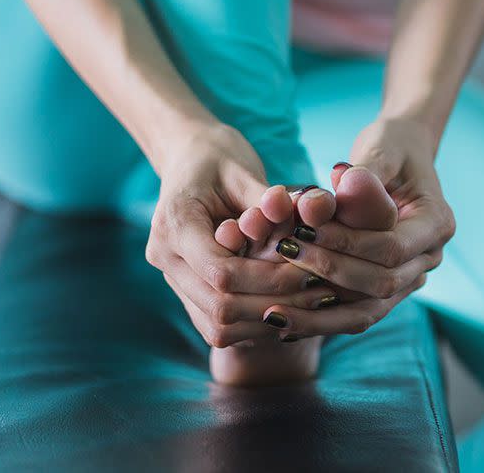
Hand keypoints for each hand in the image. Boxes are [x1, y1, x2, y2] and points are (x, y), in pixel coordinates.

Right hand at [143, 124, 331, 347]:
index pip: (221, 272)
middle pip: (219, 307)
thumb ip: (269, 198)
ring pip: (217, 326)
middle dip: (274, 305)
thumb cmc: (219, 157)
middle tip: (318, 294)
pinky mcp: (185, 290)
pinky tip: (289, 308)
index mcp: (174, 223)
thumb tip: (308, 210)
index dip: (269, 279)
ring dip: (266, 322)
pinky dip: (254, 324)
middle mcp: (165, 257)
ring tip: (309, 305)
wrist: (186, 159)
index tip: (310, 271)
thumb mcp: (243, 169)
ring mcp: (171, 278)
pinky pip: (216, 326)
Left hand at [259, 115, 454, 337]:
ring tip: (273, 313)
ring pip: (369, 311)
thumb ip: (366, 171)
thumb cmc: (391, 146)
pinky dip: (321, 319)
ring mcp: (411, 277)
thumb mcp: (382, 148)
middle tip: (285, 253)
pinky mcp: (387, 288)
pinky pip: (356, 312)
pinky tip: (283, 322)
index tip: (303, 230)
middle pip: (382, 283)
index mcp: (437, 224)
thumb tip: (345, 178)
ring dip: (320, 315)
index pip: (392, 247)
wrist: (401, 156)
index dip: (347, 242)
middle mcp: (429, 257)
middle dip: (330, 273)